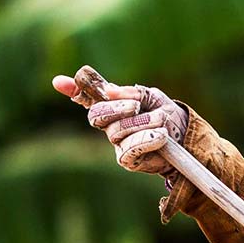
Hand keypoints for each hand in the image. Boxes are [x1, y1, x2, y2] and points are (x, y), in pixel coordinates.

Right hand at [52, 68, 187, 175]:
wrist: (186, 137)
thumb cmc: (167, 114)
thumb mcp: (151, 97)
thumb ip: (130, 93)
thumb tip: (108, 91)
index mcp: (114, 106)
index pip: (88, 98)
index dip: (72, 89)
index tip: (57, 82)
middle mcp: (111, 125)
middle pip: (97, 116)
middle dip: (115, 108)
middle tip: (136, 105)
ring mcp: (117, 144)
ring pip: (116, 131)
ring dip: (142, 123)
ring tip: (161, 120)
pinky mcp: (128, 160)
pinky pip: (129, 149)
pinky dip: (145, 140)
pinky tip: (160, 136)